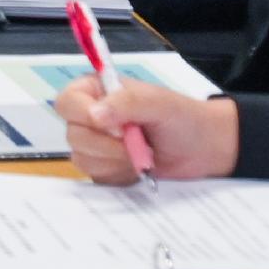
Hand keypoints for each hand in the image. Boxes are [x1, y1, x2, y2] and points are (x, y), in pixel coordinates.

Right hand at [59, 76, 238, 185]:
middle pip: (73, 134)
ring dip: (115, 161)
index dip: (85, 116)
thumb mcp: (158, 103)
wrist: (201, 149)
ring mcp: (95, 145)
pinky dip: (118, 175)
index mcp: (95, 91)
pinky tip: (137, 167)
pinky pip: (95, 177)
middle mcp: (89, 117)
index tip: (117, 127)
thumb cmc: (181, 118)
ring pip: (82, 159)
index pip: (67, 102)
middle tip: (137, 142)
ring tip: (141, 154)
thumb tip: (94, 115)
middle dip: (108, 145)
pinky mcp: (103, 169)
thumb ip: (126, 104)